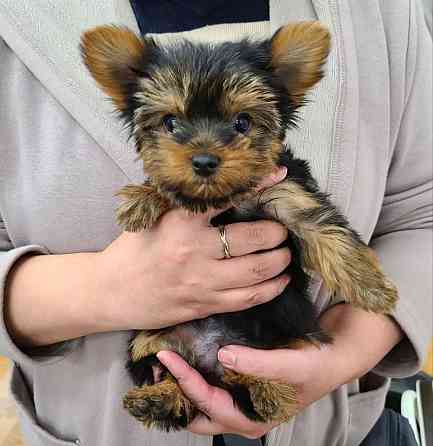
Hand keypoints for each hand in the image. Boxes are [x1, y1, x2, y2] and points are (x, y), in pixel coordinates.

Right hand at [98, 167, 290, 329]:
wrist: (110, 292)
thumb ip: (183, 202)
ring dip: (280, 261)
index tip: (278, 176)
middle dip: (277, 233)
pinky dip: (271, 289)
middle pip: (252, 239)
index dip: (258, 185)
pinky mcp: (205, 306)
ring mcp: (202, 282)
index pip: (228, 198)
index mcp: (181, 222)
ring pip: (256, 272)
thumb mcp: (152, 216)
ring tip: (285, 253)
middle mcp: (195, 251)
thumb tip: (218, 183)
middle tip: (283, 230)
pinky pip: (248, 299)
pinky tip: (280, 281)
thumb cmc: (132, 249)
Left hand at [157, 304, 402, 437]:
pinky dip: (194, 373)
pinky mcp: (239, 385)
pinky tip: (186, 355)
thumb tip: (222, 355)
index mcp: (250, 419)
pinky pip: (209, 384)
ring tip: (164, 362)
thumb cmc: (312, 367)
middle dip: (174, 393)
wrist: (331, 358)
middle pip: (196, 412)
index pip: (207, 402)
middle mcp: (240, 414)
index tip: (166, 358)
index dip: (185, 380)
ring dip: (181, 383)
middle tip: (157, 367)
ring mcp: (238, 401)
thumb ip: (256, 364)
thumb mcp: (289, 367)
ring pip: (199, 400)